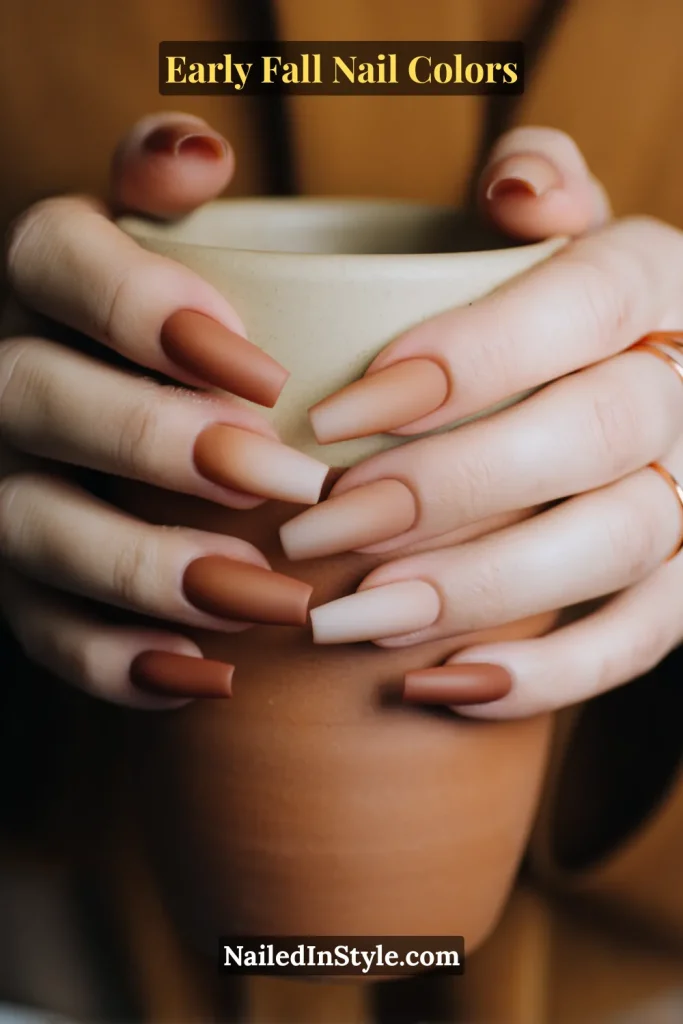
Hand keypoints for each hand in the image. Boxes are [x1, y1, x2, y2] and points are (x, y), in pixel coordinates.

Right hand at [0, 113, 327, 707]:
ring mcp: (6, 486)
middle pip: (43, 400)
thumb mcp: (189, 239)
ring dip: (150, 569)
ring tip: (268, 597)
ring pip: (39, 528)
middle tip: (282, 478)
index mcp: (47, 279)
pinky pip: (44, 630)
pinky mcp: (24, 580)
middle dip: (158, 442)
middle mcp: (10, 378)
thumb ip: (172, 183)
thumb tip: (199, 152)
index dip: (145, 307)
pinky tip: (209, 676)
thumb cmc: (204, 330)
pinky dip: (120, 661)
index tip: (260, 362)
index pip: (59, 260)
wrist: (167, 436)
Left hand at [283, 127, 682, 718]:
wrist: (632, 382)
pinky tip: (439, 685)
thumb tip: (517, 188)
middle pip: (593, 434)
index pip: (579, 305)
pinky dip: (548, 674)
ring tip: (353, 616)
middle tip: (320, 529)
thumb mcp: (558, 225)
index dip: (465, 360)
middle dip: (449, 489)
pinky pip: (640, 638)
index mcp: (653, 279)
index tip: (334, 417)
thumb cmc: (558, 304)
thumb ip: (539, 179)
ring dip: (477, 588)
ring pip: (613, 544)